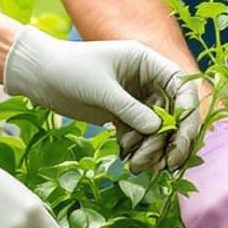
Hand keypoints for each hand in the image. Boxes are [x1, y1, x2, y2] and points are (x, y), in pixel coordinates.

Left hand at [1, 27, 198, 171]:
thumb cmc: (70, 69)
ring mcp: (135, 99)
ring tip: (137, 165)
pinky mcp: (122, 115)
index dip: (188, 111)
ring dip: (152, 149)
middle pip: (174, 112)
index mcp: (147, 62)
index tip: (183, 136)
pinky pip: (139, 136)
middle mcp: (147, 80)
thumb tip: (158, 129)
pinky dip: (138, 149)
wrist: (39, 76)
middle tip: (167, 164)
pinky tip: (129, 160)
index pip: (181, 86)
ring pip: (157, 129)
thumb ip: (130, 109)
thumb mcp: (102, 88)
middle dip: (172, 139)